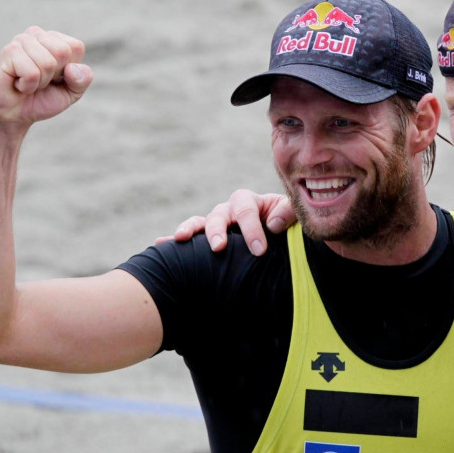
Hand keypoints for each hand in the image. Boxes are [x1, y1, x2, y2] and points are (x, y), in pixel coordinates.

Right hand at [0, 26, 91, 126]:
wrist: (14, 115)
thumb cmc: (42, 99)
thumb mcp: (71, 93)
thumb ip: (82, 80)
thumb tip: (72, 68)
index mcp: (55, 39)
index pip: (76, 47)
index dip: (69, 70)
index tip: (55, 78)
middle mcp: (37, 35)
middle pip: (62, 51)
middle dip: (54, 75)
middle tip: (40, 80)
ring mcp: (21, 41)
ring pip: (47, 63)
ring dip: (40, 82)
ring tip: (28, 82)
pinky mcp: (8, 52)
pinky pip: (32, 73)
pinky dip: (28, 86)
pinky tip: (17, 83)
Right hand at [154, 189, 293, 254]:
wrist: (280, 237)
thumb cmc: (287, 225)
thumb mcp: (293, 216)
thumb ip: (288, 213)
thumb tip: (273, 223)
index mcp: (250, 202)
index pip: (247, 210)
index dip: (252, 230)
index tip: (258, 250)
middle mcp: (230, 210)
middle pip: (219, 215)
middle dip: (217, 231)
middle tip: (219, 247)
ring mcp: (217, 223)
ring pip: (200, 223)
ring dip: (191, 230)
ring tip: (181, 239)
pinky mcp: (208, 237)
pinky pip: (190, 237)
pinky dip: (174, 240)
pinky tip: (160, 244)